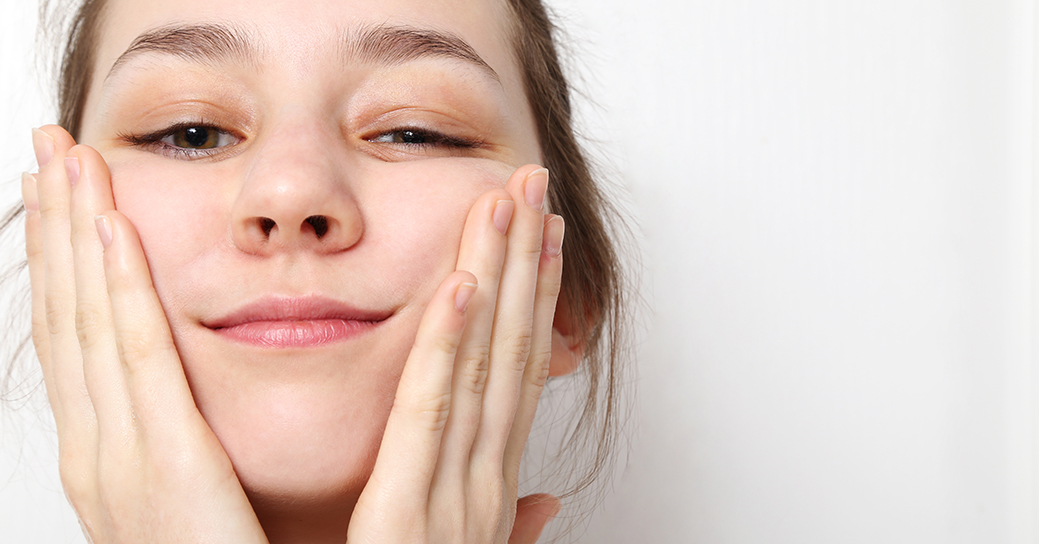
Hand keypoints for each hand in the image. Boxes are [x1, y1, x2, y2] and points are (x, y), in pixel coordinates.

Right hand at [25, 126, 268, 542]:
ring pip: (88, 321)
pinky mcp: (161, 468)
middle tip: (48, 145)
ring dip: (75, 236)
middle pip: (70, 313)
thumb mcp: (190, 491)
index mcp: (112, 448)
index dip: (69, 256)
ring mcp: (117, 457)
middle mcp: (100, 446)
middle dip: (56, 226)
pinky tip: (112, 231)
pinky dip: (115, 291)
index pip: (83, 331)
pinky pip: (135, 361)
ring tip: (68, 160)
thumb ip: (180, 436)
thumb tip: (181, 389)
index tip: (69, 188)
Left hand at [346, 165, 564, 543]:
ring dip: (498, 281)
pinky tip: (455, 286)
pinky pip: (429, 420)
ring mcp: (455, 499)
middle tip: (530, 186)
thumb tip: (544, 503)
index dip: (532, 301)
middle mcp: (484, 484)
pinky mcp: (405, 520)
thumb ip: (506, 525)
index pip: (515, 377)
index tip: (540, 239)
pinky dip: (446, 351)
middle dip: (524, 264)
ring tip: (506, 203)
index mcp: (486, 489)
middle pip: (509, 354)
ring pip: (481, 369)